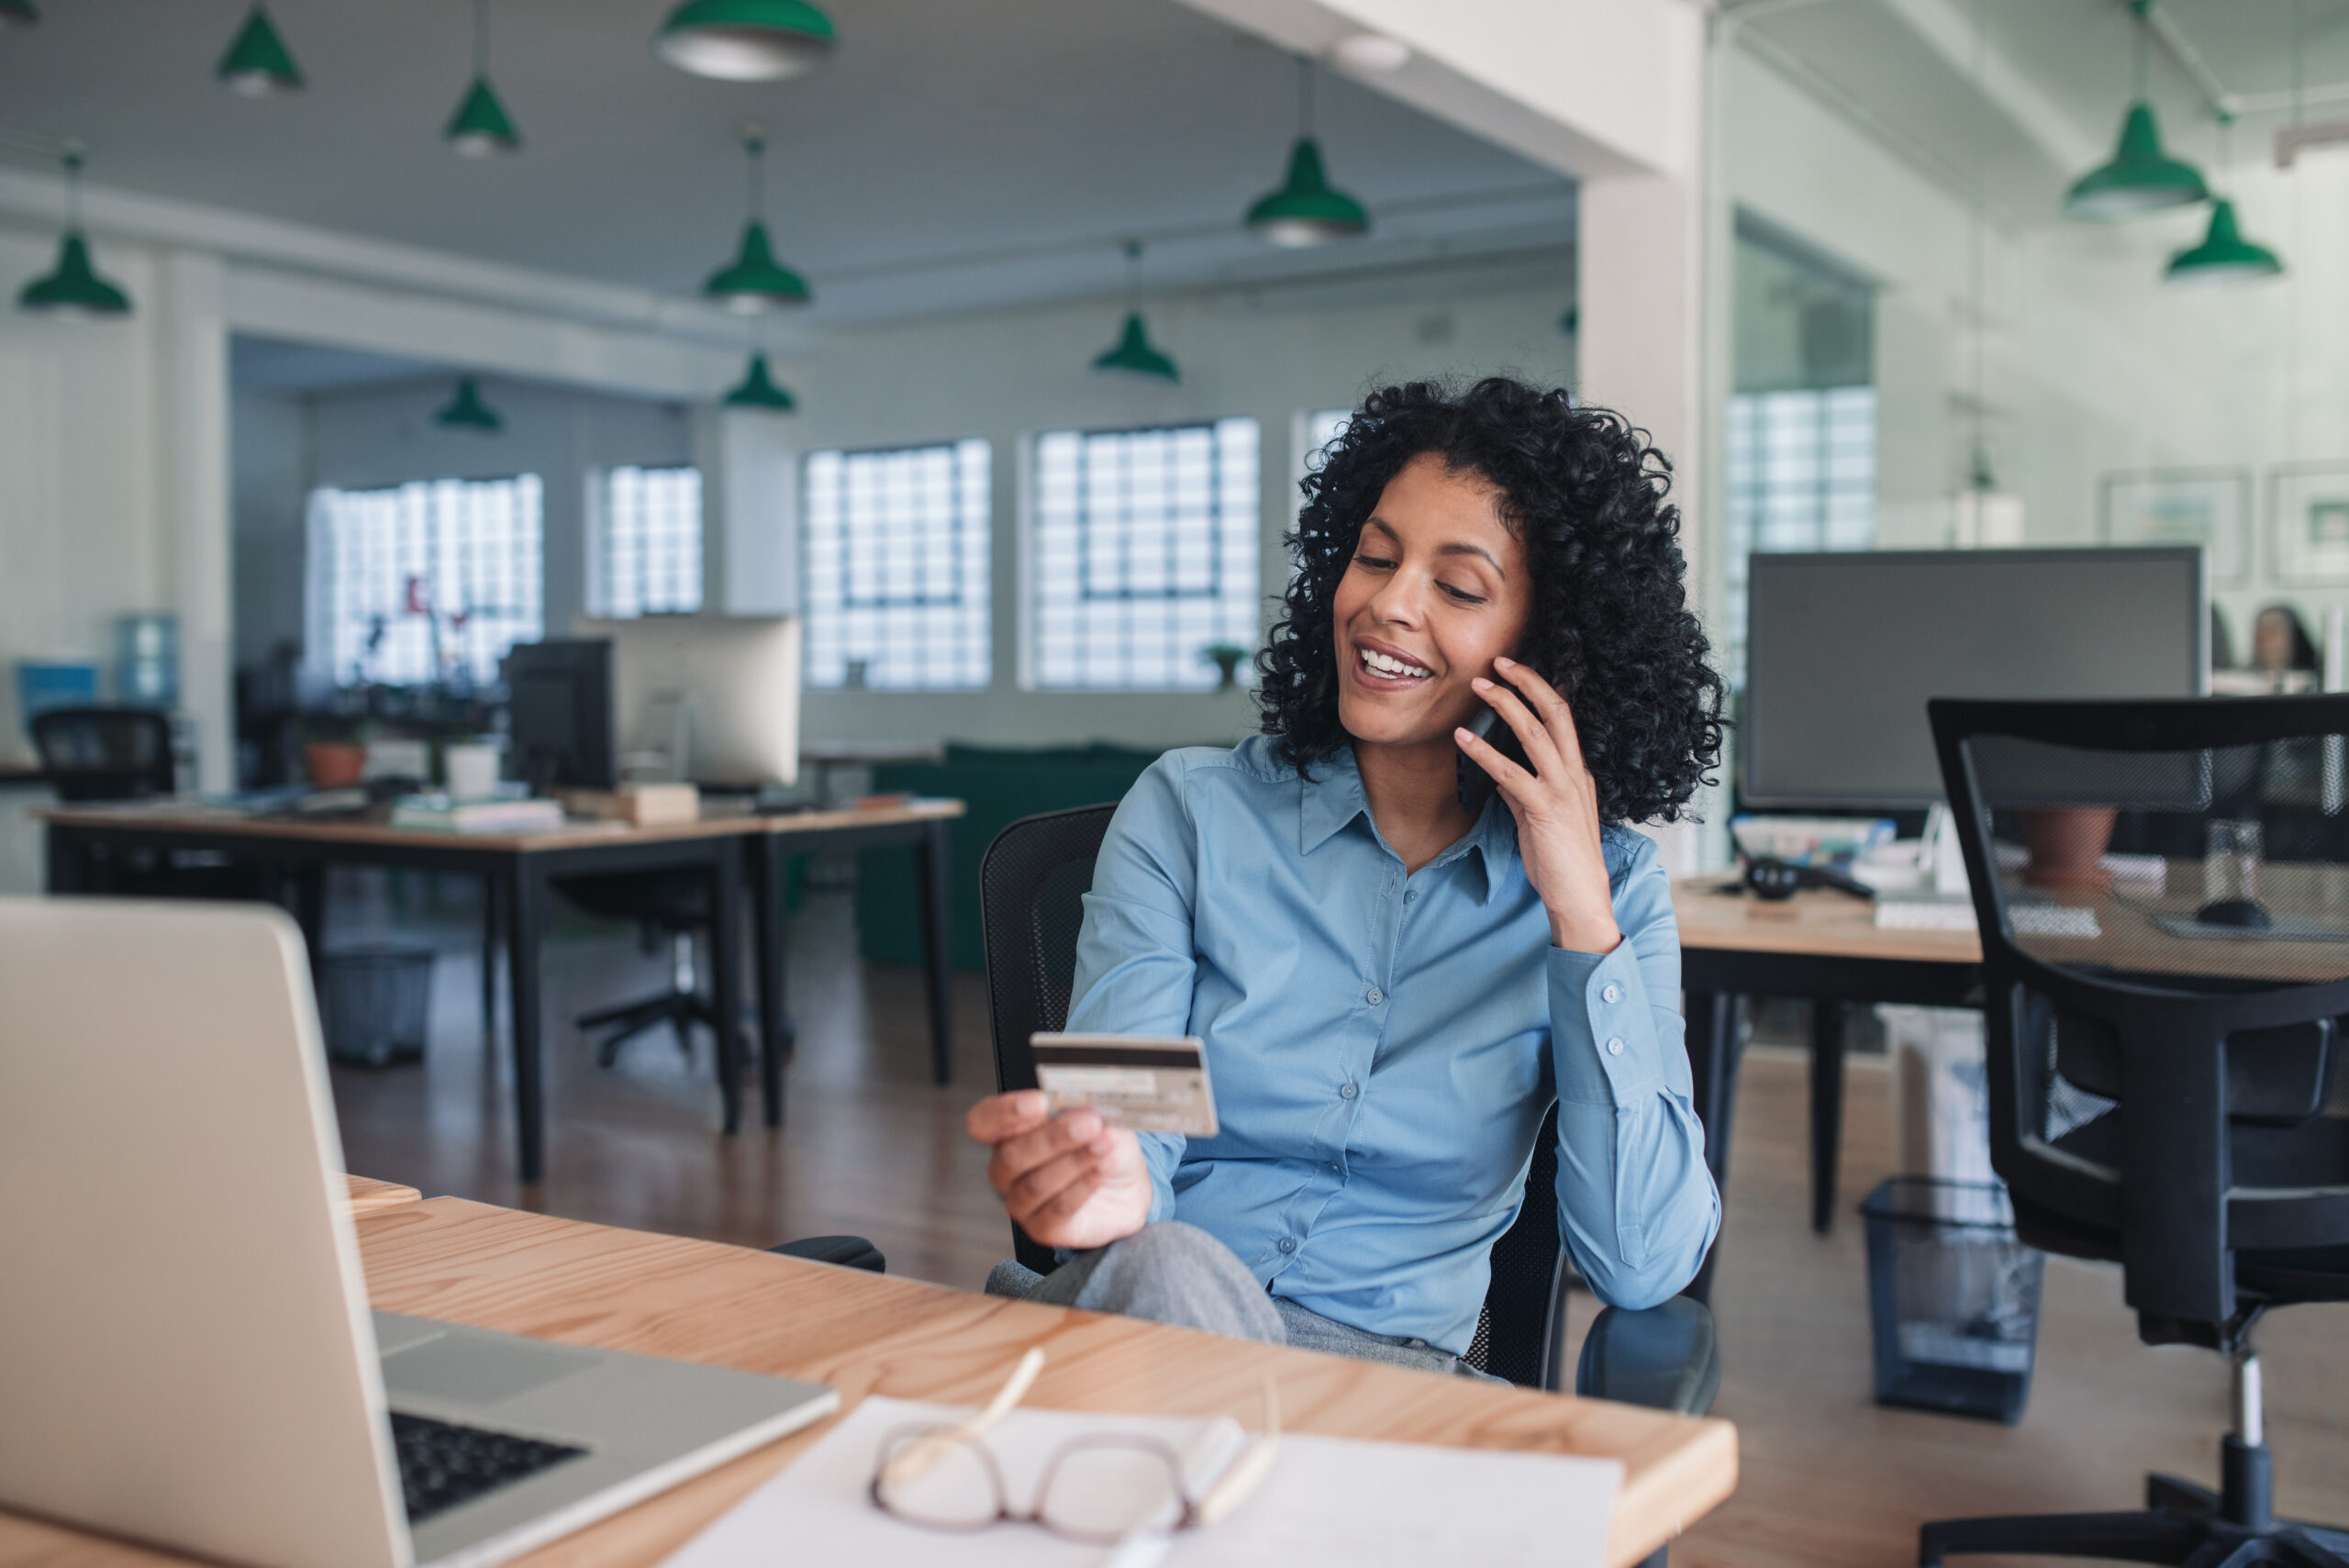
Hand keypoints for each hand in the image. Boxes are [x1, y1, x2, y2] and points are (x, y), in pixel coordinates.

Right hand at [965, 1090, 1154, 1251]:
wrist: (1127, 1184)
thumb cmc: (1101, 1143)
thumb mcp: (1096, 1115)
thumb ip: (1080, 1109)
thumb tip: (1077, 1109)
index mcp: (1007, 1132)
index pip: (982, 1122)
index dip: (1004, 1112)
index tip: (1040, 1102)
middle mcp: (1006, 1169)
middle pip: (1011, 1156)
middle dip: (1053, 1137)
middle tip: (1090, 1123)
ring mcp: (1021, 1201)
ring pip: (1036, 1185)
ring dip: (1075, 1161)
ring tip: (1104, 1144)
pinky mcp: (1043, 1228)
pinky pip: (1057, 1209)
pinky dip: (1083, 1186)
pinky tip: (1102, 1169)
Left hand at [1455, 656, 1621, 953]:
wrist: (1580, 897)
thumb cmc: (1561, 859)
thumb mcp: (1540, 816)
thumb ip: (1524, 789)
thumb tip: (1501, 769)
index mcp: (1577, 771)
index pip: (1564, 717)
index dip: (1542, 688)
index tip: (1516, 669)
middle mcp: (1574, 773)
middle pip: (1556, 711)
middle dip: (1527, 681)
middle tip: (1498, 661)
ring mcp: (1562, 789)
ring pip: (1535, 733)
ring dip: (1505, 705)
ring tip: (1478, 686)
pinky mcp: (1546, 809)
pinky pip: (1511, 772)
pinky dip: (1485, 751)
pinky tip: (1464, 738)